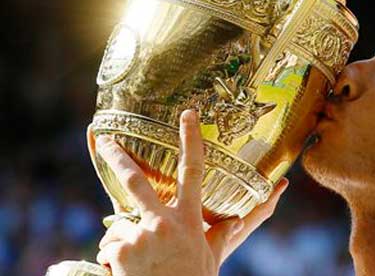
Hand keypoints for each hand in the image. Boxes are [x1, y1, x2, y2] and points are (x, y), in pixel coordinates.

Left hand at [94, 109, 288, 275]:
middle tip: (105, 139)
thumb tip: (268, 199)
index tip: (188, 114)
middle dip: (118, 157)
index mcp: (190, 219)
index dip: (191, 140)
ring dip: (125, 239)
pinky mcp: (120, 252)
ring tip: (140, 262)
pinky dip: (114, 257)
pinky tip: (128, 272)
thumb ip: (238, 224)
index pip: (194, 171)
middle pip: (136, 181)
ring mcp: (140, 236)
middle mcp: (163, 223)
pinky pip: (109, 245)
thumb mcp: (218, 250)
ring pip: (120, 223)